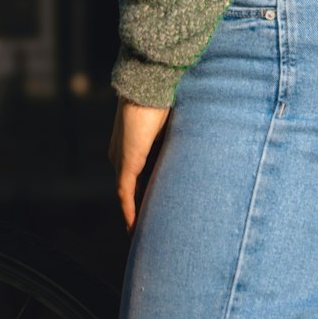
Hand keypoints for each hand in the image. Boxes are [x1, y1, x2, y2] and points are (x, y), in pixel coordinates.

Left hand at [109, 99, 170, 231]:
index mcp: (131, 144)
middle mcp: (121, 153)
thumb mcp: (171, 127)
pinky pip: (125, 193)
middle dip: (141, 206)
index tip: (157, 206)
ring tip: (147, 232)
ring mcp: (121, 158)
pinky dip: (129, 211)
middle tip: (152, 226)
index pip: (137, 175)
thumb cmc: (163, 99)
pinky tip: (133, 228)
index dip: (146, 191)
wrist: (149, 86)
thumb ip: (175, 142)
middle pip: (132, 187)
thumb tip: (196, 148)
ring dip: (137, 211)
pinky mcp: (126, 163)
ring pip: (129, 193)